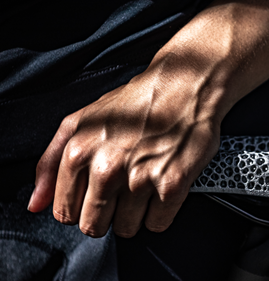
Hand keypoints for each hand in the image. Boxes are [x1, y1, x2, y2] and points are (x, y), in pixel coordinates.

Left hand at [27, 0, 268, 237]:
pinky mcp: (188, 164)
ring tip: (143, 211)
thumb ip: (75, 139)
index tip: (65, 208)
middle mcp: (119, 141)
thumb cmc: (165, 78)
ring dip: (132, 222)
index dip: (60, 199)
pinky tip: (169, 208)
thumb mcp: (107, 100)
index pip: (59, 177)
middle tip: (112, 213)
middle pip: (91, 206)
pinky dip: (165, 216)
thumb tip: (44, 179)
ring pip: (127, 214)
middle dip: (99, 217)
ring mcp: (153, 155)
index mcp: (94, 123)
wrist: (212, 58)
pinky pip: (166, 209)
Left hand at [28, 56, 221, 237]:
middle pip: (94, 226)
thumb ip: (50, 163)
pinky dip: (160, 213)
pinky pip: (157, 224)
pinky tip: (162, 189)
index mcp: (79, 152)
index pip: (66, 212)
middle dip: (107, 215)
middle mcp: (107, 168)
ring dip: (135, 215)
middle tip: (121, 192)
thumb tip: (36, 204)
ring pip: (127, 229)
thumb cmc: (136, 103)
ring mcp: (140, 179)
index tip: (95, 196)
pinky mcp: (172, 186)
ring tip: (144, 186)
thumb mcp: (80, 122)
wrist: (186, 86)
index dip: (81, 207)